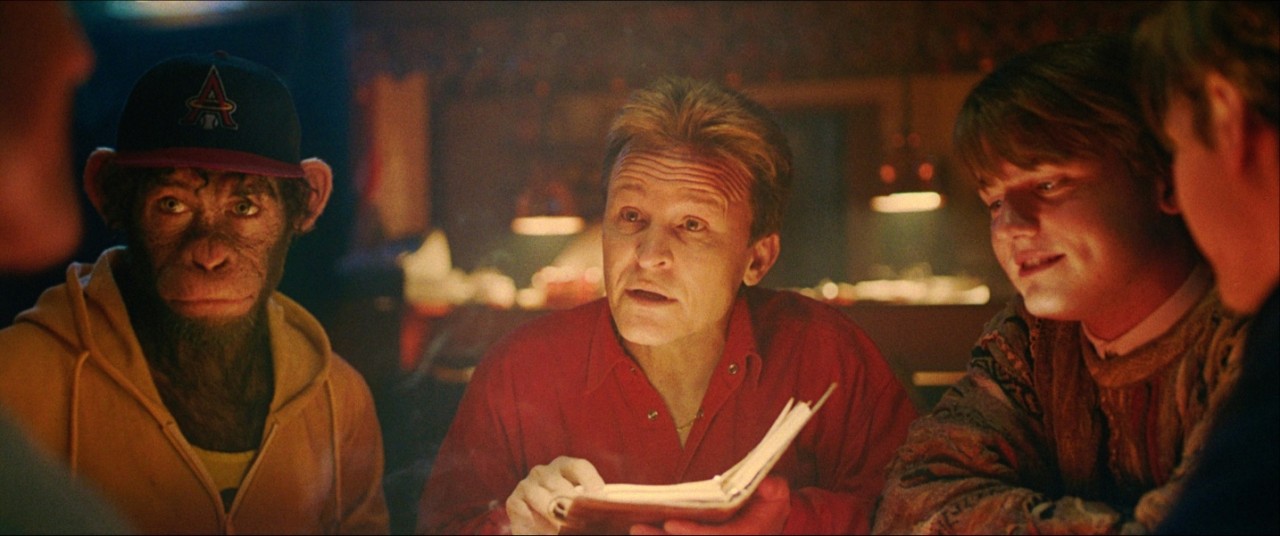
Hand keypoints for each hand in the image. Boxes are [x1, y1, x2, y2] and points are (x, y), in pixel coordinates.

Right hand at [507, 456, 605, 534]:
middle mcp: (544, 472)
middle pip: (562, 486)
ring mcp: (527, 484)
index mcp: (565, 466)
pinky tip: (550, 531)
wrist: (542, 529)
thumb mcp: (581, 506)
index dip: (591, 482)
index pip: (579, 467)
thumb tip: (605, 506)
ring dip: (559, 517)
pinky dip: (541, 524)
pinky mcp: (514, 501)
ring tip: (568, 528)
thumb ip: (591, 503)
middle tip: (584, 520)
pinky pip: (528, 511)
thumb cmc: (565, 515)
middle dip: (575, 506)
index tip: (601, 499)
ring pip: (546, 500)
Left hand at [630, 476, 790, 534]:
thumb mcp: (777, 492)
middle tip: (637, 527)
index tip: (670, 522)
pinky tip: (644, 530)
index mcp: (746, 535)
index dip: (693, 532)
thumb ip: (772, 488)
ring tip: (636, 529)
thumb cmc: (770, 502)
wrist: (772, 518)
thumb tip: (765, 485)